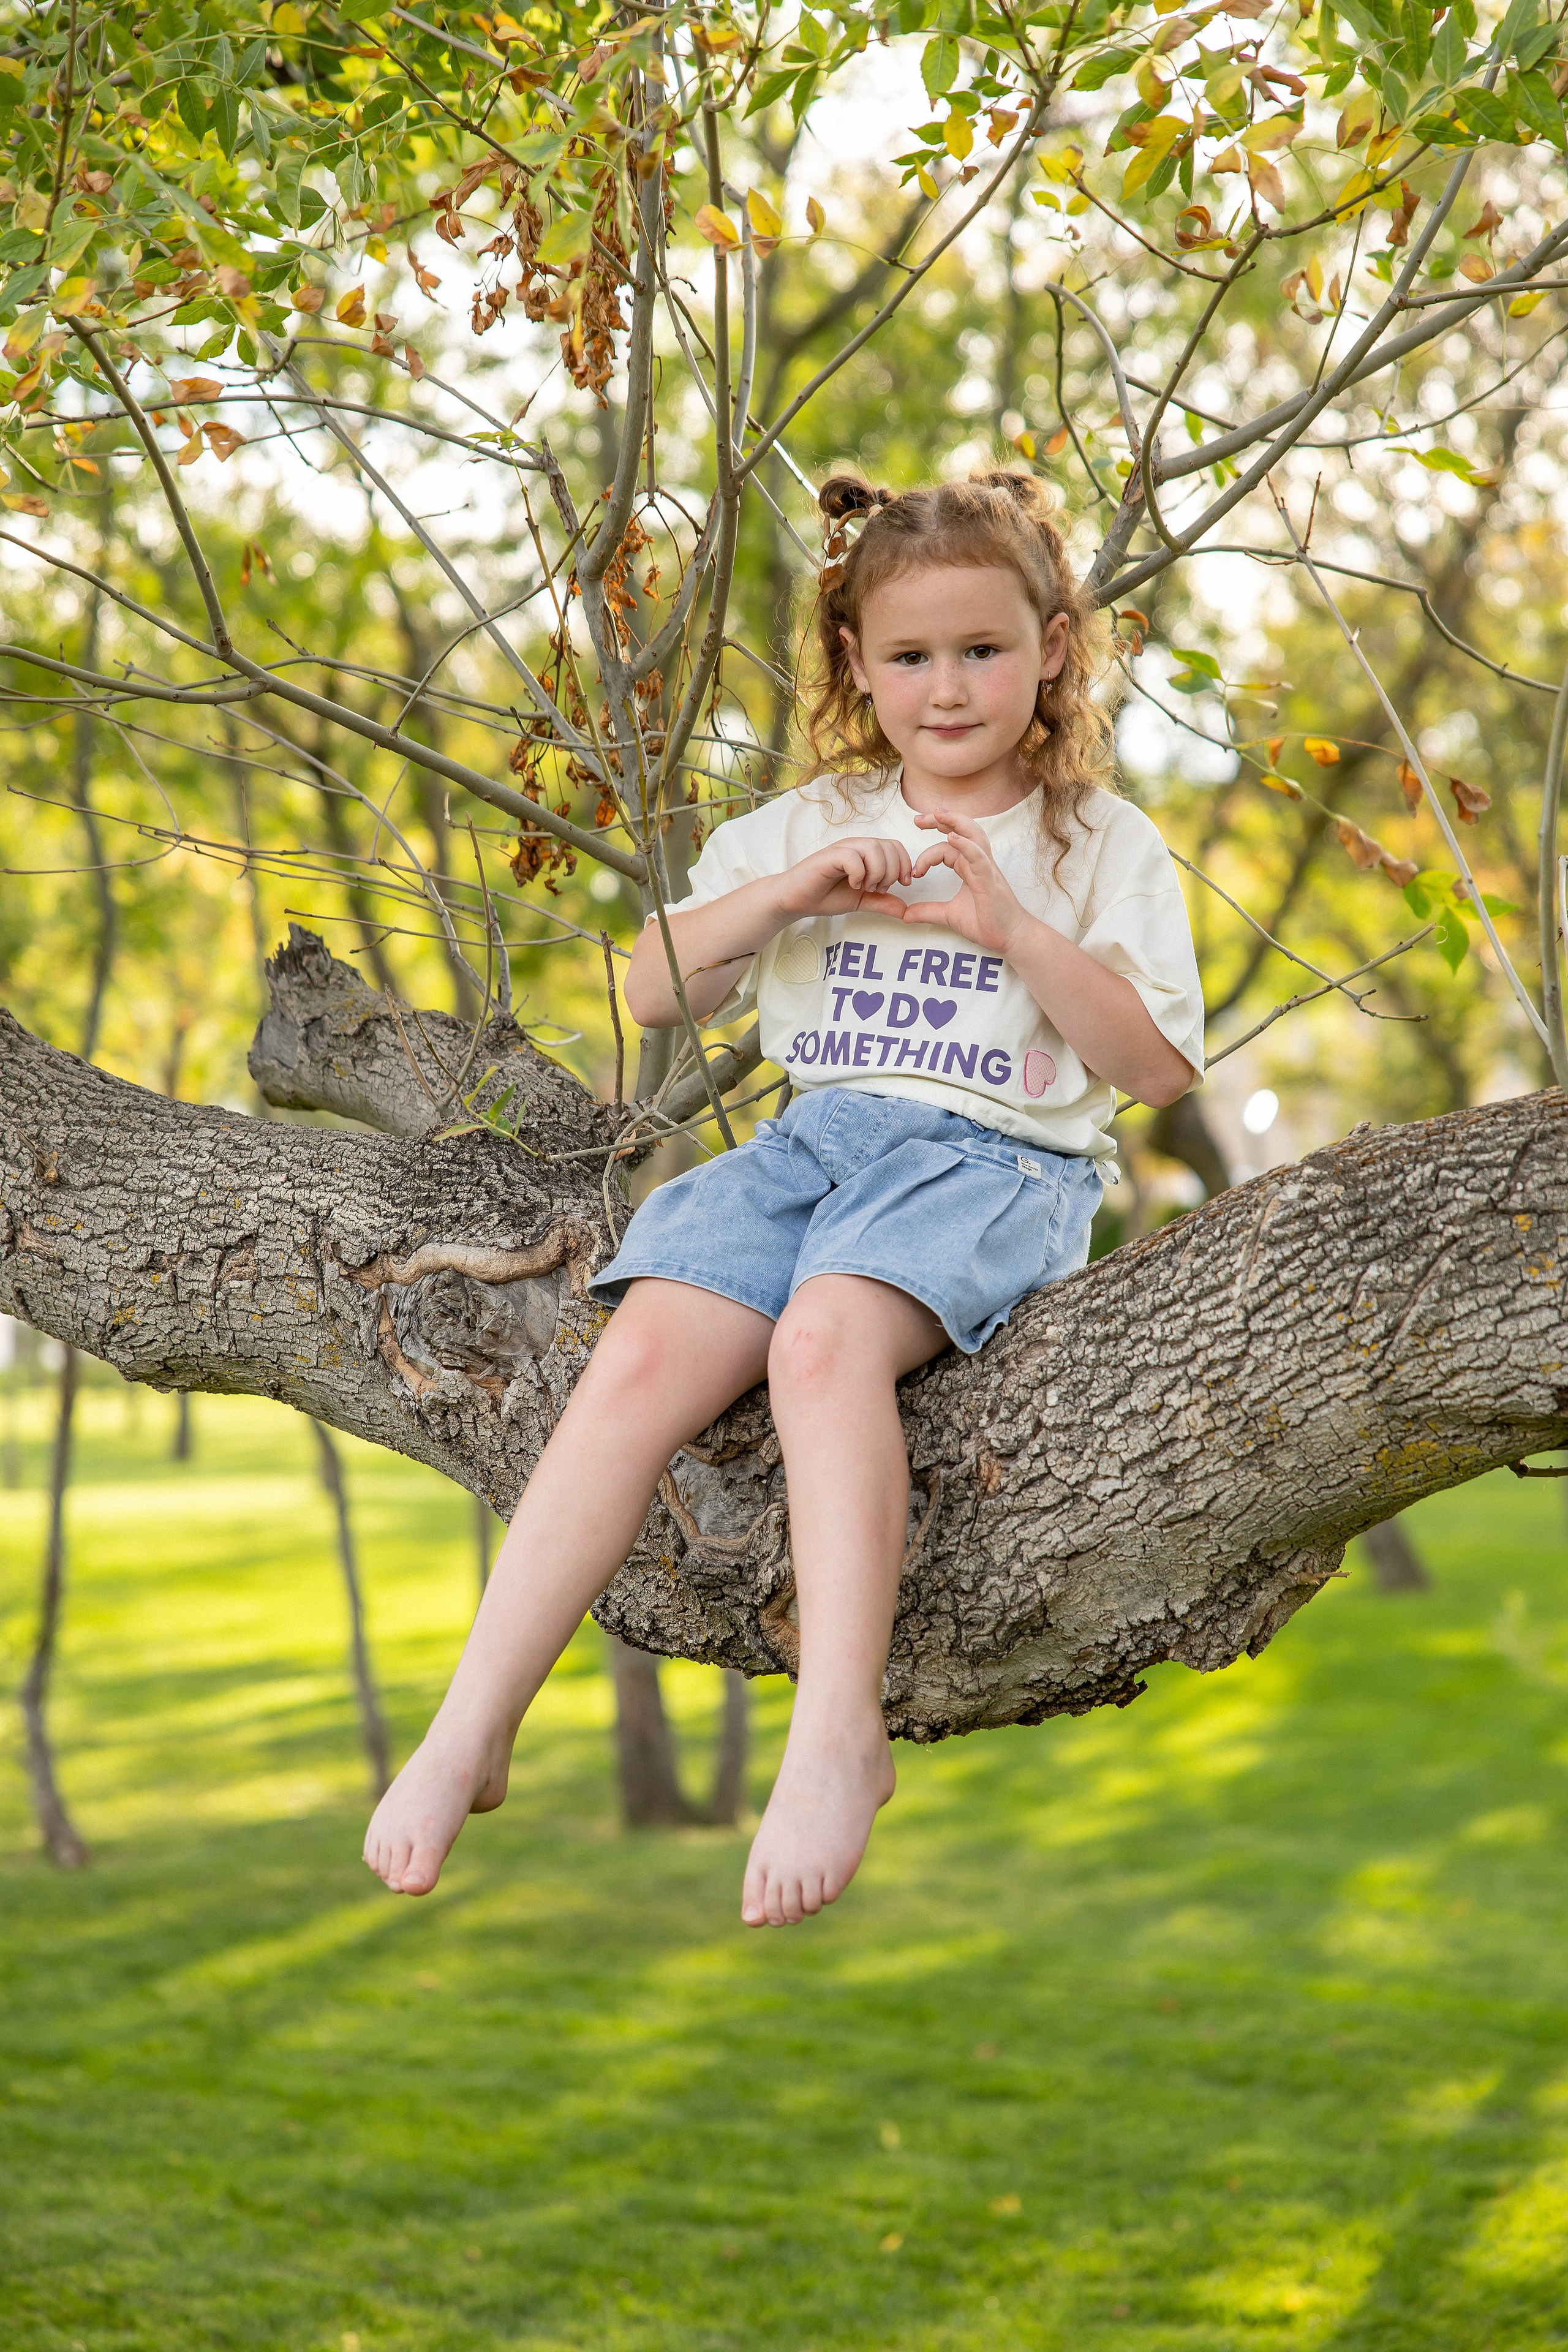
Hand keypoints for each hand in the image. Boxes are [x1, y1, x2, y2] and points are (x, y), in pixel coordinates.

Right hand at [775, 835, 914, 920]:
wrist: (796, 901)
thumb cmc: (825, 896)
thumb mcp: (861, 901)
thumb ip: (882, 903)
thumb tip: (905, 910)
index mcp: (865, 853)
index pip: (895, 846)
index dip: (905, 864)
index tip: (902, 885)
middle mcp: (856, 846)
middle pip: (889, 846)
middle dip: (892, 871)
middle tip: (879, 889)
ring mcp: (842, 849)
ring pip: (873, 848)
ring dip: (876, 872)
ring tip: (865, 887)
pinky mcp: (829, 856)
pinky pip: (853, 857)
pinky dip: (858, 873)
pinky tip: (852, 885)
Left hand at [901, 809, 1029, 956]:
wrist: (1009, 937)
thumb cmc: (987, 923)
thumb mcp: (949, 915)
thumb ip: (928, 911)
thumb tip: (904, 914)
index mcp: (968, 867)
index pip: (946, 847)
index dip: (927, 855)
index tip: (915, 873)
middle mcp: (977, 862)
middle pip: (960, 830)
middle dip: (939, 820)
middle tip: (917, 818)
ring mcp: (986, 868)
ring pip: (973, 835)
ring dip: (955, 822)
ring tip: (938, 814)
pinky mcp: (990, 880)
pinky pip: (978, 857)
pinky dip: (966, 845)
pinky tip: (952, 837)